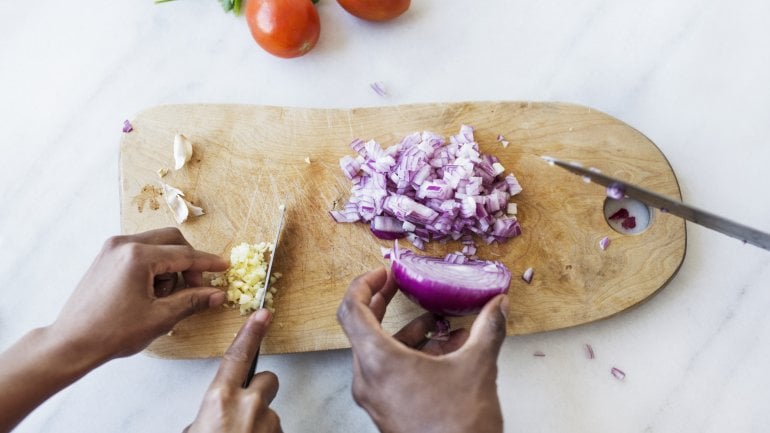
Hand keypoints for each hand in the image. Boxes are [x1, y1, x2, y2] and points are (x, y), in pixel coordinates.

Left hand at [48, 227, 228, 363]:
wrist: (72, 343)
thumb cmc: (113, 332)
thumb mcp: (160, 318)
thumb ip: (193, 301)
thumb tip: (218, 294)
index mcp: (138, 256)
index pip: (184, 255)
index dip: (207, 263)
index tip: (224, 268)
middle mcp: (124, 244)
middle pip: (172, 240)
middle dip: (189, 262)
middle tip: (196, 287)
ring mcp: (112, 249)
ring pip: (156, 245)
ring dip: (170, 265)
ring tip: (166, 296)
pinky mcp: (105, 257)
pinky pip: (140, 251)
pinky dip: (154, 266)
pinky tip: (151, 291)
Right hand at [185, 309, 281, 432]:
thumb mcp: (194, 432)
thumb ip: (206, 414)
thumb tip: (209, 416)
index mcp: (221, 400)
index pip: (238, 356)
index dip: (250, 334)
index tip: (262, 316)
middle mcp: (249, 406)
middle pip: (267, 379)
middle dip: (259, 390)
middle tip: (245, 411)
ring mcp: (269, 421)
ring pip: (269, 409)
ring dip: (259, 420)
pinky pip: (274, 428)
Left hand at [337, 267, 507, 432]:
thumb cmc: (460, 425)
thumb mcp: (477, 367)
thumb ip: (488, 328)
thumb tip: (499, 304)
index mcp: (379, 362)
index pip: (351, 310)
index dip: (363, 284)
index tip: (384, 272)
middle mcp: (368, 379)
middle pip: (362, 328)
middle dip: (383, 303)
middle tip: (400, 285)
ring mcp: (375, 398)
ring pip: (380, 351)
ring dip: (405, 331)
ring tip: (438, 322)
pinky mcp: (386, 411)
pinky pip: (389, 372)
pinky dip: (410, 355)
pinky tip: (444, 352)